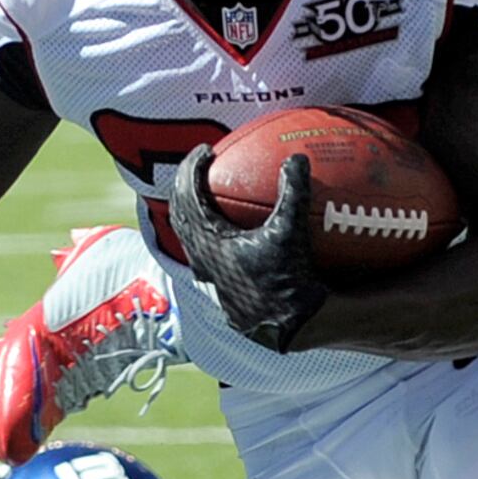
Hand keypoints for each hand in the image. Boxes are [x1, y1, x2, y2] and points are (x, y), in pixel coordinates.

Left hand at [166, 147, 328, 353]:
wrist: (294, 328)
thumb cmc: (292, 280)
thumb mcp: (294, 231)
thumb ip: (294, 191)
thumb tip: (297, 157)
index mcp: (209, 243)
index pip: (187, 197)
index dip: (191, 168)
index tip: (205, 151)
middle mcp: (202, 262)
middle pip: (181, 216)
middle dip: (187, 186)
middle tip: (201, 167)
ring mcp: (211, 280)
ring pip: (192, 239)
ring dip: (197, 213)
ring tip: (211, 195)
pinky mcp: (223, 294)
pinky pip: (210, 256)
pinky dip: (216, 236)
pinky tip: (238, 234)